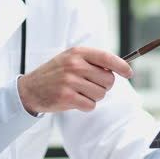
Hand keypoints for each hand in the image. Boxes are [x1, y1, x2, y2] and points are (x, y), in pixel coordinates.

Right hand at [17, 46, 132, 114]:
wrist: (30, 89)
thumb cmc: (56, 74)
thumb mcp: (71, 58)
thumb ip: (92, 60)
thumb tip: (120, 67)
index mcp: (78, 52)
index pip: (107, 58)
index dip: (122, 66)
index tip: (129, 73)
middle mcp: (74, 65)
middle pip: (108, 80)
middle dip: (104, 85)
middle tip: (90, 85)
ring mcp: (70, 81)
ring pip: (101, 94)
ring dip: (94, 96)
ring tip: (80, 92)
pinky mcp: (66, 97)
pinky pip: (91, 105)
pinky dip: (86, 105)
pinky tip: (75, 100)